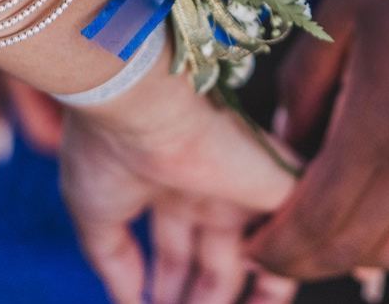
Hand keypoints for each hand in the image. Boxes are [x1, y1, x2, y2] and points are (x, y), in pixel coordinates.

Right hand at [58, 39, 299, 303]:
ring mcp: (242, 187)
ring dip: (236, 295)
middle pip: (214, 258)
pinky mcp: (276, 187)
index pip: (175, 245)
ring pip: (255, 254)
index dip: (166, 283)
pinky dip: (281, 278)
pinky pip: (293, 237)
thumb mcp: (95, 212)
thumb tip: (127, 301)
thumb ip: (114, 259)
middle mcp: (205, 187)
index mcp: (164, 186)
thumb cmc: (106, 148)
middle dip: (201, 299)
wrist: (140, 104)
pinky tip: (267, 301)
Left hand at [247, 0, 388, 278]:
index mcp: (374, 132)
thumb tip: (285, 139)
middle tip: (278, 251)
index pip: (315, 223)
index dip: (277, 248)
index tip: (253, 246)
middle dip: (305, 262)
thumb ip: (304, 84)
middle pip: (354, 251)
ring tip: (330, 229)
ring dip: (358, 252)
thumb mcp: (341, 19)